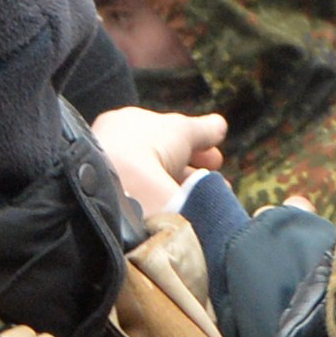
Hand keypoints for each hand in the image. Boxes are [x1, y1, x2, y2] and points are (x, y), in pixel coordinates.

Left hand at [90, 107, 224, 217]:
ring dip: (190, 191)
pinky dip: (178, 205)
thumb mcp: (183, 129)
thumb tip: (219, 126)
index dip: (193, 144)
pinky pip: (155, 205)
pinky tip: (195, 210)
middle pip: (164, 163)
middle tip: (218, 182)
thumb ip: (202, 128)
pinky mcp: (122, 209)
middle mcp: (117, 153)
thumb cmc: (147, 144)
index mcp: (123, 127)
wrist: (122, 183)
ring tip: (213, 198)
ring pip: (160, 186)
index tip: (215, 159)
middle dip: (194, 173)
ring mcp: (118, 182)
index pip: (163, 136)